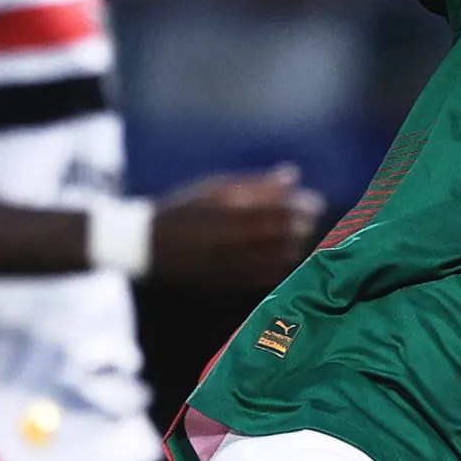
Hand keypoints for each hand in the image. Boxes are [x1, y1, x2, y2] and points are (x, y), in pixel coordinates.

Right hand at [149, 166, 321, 290]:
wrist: (147, 247)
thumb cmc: (185, 210)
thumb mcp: (214, 189)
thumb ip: (255, 184)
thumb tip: (293, 176)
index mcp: (228, 209)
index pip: (280, 208)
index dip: (303, 206)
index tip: (313, 202)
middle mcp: (231, 238)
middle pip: (285, 234)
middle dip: (304, 226)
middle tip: (311, 219)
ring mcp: (230, 264)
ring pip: (280, 257)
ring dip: (297, 246)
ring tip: (299, 236)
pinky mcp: (229, 283)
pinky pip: (267, 277)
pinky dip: (283, 266)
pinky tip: (284, 256)